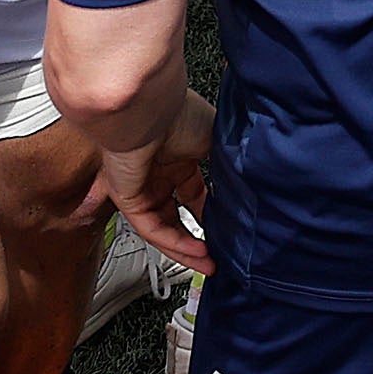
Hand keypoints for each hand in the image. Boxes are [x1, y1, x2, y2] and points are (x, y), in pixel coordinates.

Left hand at [79, 92, 217, 277]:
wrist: (148, 109)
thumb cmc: (178, 113)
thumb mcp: (214, 139)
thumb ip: (226, 165)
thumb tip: (245, 182)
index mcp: (178, 157)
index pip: (193, 194)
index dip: (209, 214)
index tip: (226, 228)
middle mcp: (158, 175)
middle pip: (175, 218)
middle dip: (196, 240)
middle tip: (216, 256)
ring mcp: (141, 188)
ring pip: (163, 229)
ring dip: (186, 250)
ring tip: (210, 264)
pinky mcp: (127, 199)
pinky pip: (152, 229)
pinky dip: (175, 243)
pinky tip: (196, 251)